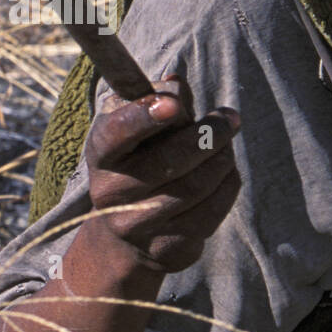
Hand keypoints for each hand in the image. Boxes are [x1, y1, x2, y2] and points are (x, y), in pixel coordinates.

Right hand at [83, 72, 241, 274]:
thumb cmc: (138, 163)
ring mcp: (138, 225)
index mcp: (101, 155)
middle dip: (208, 134)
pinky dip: (227, 185)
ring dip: (222, 158)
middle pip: (170, 160)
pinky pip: (211, 211)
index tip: (173, 105)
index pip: (114, 134)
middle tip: (230, 118)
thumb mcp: (136, 128)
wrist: (124, 237)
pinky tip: (226, 172)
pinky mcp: (167, 248)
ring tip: (227, 144)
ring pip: (197, 186)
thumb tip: (176, 83)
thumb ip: (156, 102)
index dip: (143, 117)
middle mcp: (111, 193)